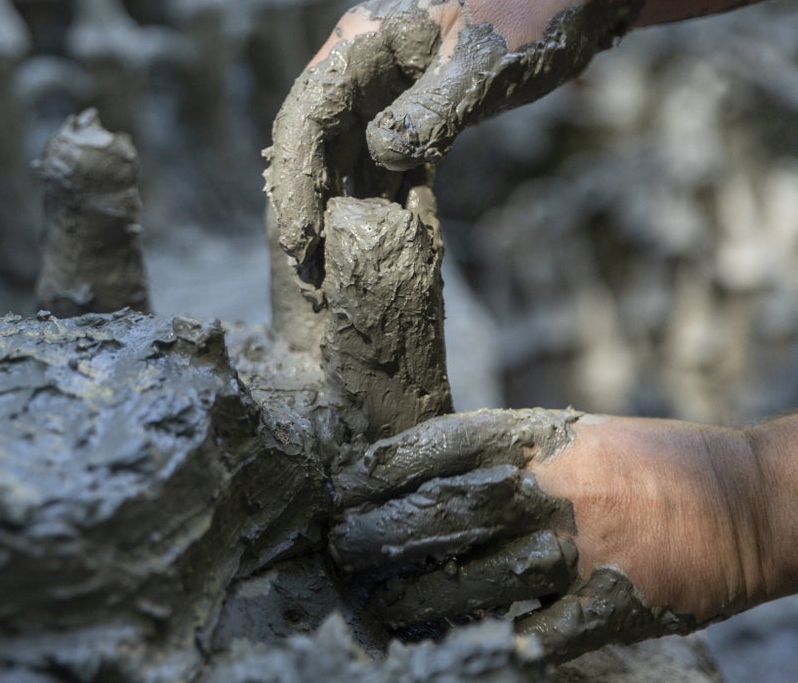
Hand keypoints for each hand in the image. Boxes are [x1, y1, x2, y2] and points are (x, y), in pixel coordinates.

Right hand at [263, 0, 643, 284]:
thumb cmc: (532, 8)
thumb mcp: (478, 62)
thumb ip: (427, 111)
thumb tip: (379, 158)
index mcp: (362, 40)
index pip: (306, 113)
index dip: (294, 175)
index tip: (297, 234)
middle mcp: (364, 66)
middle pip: (317, 141)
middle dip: (307, 203)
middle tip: (305, 269)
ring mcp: (390, 90)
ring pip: (347, 156)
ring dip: (339, 210)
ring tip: (329, 270)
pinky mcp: (420, 110)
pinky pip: (388, 161)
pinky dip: (383, 199)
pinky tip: (380, 243)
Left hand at [328, 409, 769, 660]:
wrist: (746, 498)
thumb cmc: (644, 464)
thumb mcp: (567, 436)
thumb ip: (502, 455)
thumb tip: (419, 475)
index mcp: (535, 440)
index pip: (433, 449)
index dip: (375, 469)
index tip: (337, 487)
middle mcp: (548, 489)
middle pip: (436, 516)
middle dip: (375, 537)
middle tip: (340, 551)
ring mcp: (578, 549)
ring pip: (470, 582)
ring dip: (415, 600)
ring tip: (382, 607)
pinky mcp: (611, 603)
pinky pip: (539, 632)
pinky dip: (502, 643)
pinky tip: (473, 647)